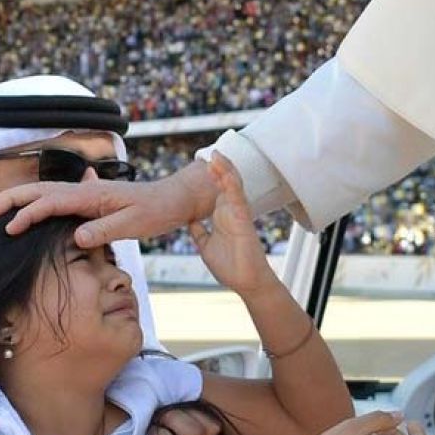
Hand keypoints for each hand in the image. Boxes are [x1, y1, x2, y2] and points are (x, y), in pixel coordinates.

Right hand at [0, 159, 217, 246]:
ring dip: (23, 200)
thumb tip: (75, 238)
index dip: (29, 215)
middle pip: (41, 191)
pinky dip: (39, 204)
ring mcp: (89, 195)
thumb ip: (105, 231)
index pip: (51, 202)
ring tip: (1, 211)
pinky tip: (32, 211)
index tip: (10, 229)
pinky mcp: (93, 202)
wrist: (175, 198)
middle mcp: (87, 191)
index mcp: (93, 195)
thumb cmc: (157, 210)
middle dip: (13, 199)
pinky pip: (59, 201)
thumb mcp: (135, 224)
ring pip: (48, 193)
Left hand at [188, 154, 278, 296]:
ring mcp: (237, 213)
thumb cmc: (230, 266)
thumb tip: (189, 223)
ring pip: (231, 185)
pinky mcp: (243, 218)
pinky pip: (237, 196)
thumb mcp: (206, 246)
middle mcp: (230, 211)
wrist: (245, 281)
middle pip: (223, 183)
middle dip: (216, 168)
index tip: (200, 163)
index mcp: (221, 217)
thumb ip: (199, 233)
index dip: (208, 177)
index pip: (214, 190)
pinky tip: (224, 170)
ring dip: (224, 169)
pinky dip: (230, 182)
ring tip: (215, 154)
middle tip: (206, 153)